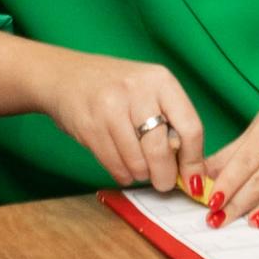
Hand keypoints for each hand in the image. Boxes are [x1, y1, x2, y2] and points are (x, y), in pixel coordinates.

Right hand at [45, 53, 205, 194]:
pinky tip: (123, 167)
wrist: (65, 76)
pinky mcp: (89, 126)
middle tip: (164, 182)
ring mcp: (111, 107)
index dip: (194, 160)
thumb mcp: (149, 90)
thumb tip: (190, 166)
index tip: (193, 180)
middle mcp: (137, 91)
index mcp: (161, 80)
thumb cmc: (115, 87)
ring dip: (141, 174)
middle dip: (165, 175)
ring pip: (137, 162)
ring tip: (139, 168)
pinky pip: (114, 165)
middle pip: (161, 150)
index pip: (190, 128)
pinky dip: (123, 174)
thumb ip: (170, 121)